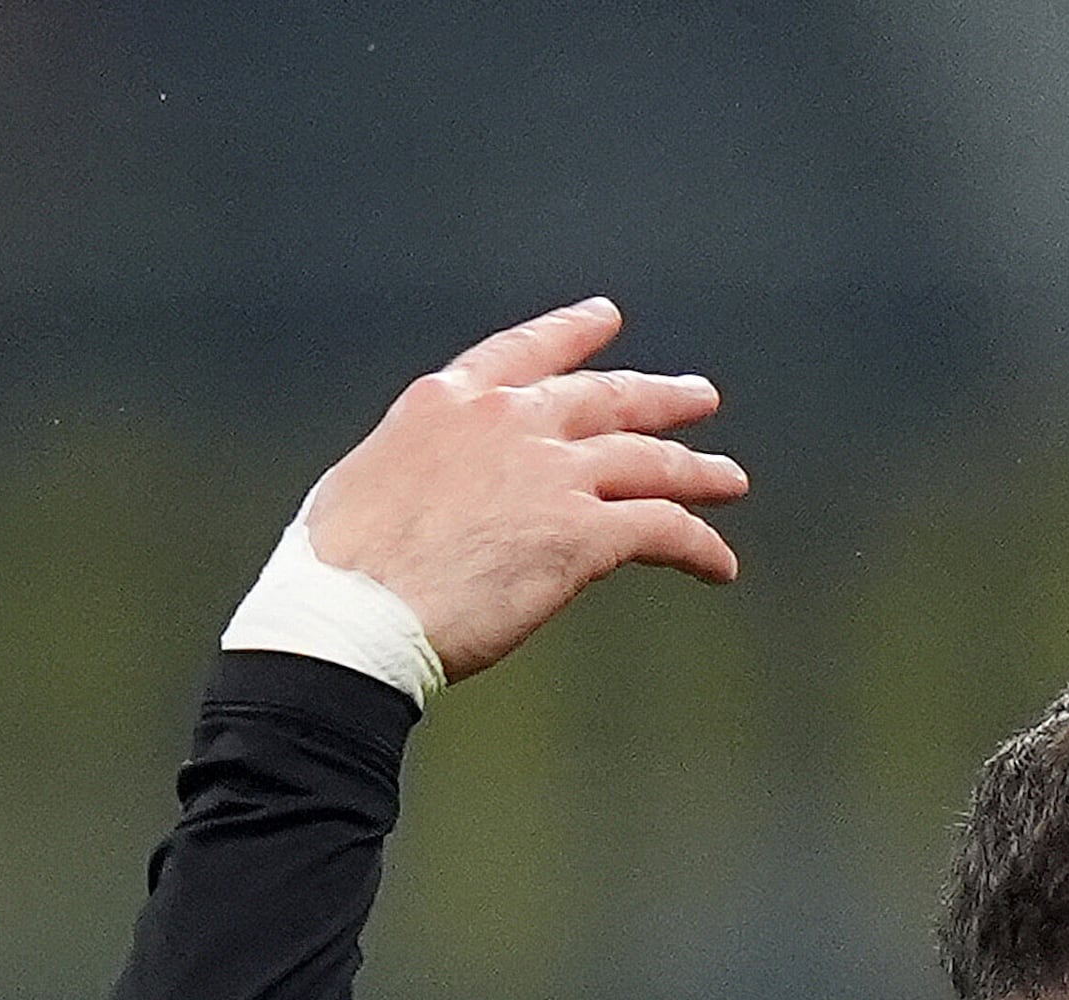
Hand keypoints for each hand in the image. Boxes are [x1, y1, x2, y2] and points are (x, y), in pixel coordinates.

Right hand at [299, 298, 749, 682]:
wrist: (353, 614)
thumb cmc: (340, 570)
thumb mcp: (369, 480)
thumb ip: (425, 466)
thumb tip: (440, 490)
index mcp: (449, 404)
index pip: (524, 353)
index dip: (572, 333)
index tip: (607, 317)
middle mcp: (508, 424)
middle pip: (607, 399)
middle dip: (660, 399)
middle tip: (700, 399)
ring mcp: (551, 474)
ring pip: (650, 461)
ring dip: (697, 471)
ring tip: (729, 481)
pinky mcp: (583, 533)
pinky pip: (665, 530)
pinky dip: (701, 547)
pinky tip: (719, 566)